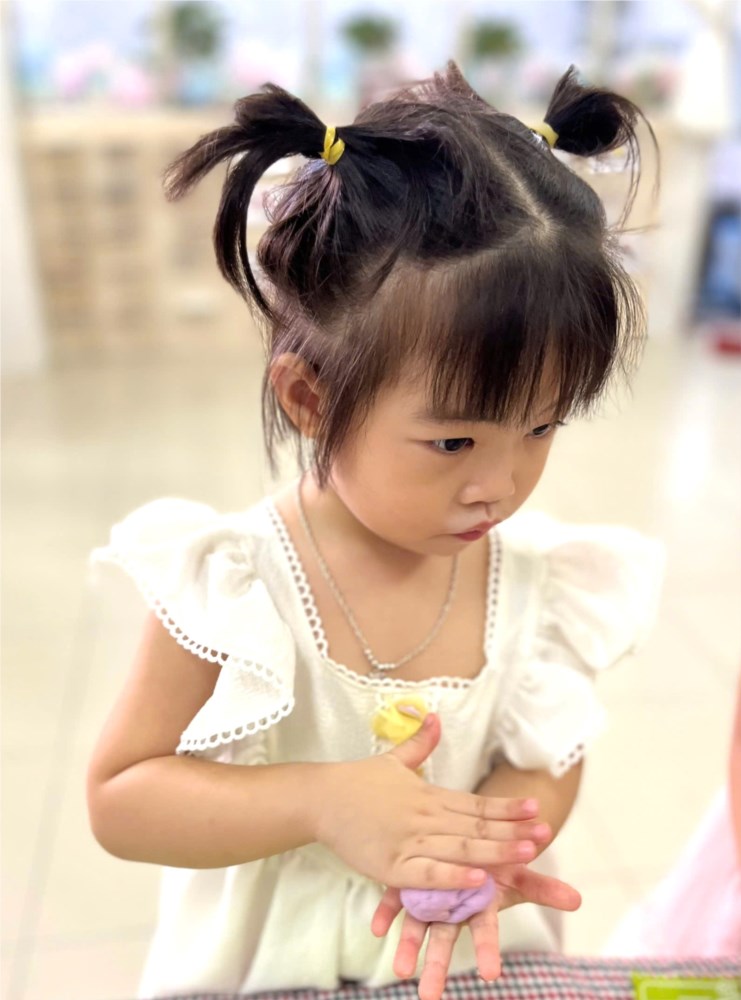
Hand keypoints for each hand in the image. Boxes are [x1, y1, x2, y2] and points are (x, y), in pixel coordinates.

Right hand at [314, 714, 547, 891]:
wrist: (320, 798)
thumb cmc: (356, 781)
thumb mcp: (393, 759)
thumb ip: (420, 742)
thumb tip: (436, 717)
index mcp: (429, 795)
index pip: (477, 804)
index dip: (508, 808)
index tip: (537, 808)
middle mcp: (425, 817)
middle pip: (477, 827)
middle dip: (513, 832)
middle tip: (545, 834)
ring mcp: (410, 841)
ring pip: (460, 849)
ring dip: (495, 852)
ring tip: (526, 854)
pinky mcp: (391, 866)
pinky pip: (428, 874)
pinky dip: (454, 878)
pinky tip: (478, 881)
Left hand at [371, 865, 581, 999]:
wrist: (463, 839)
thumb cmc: (493, 862)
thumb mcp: (518, 871)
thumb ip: (543, 888)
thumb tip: (578, 900)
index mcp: (479, 904)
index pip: (485, 931)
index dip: (488, 950)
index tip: (490, 976)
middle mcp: (453, 906)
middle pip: (446, 938)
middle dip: (438, 966)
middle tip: (429, 997)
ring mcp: (428, 897)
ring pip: (417, 924)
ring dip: (408, 946)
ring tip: (400, 971)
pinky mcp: (406, 882)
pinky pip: (394, 899)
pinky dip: (385, 911)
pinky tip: (375, 926)